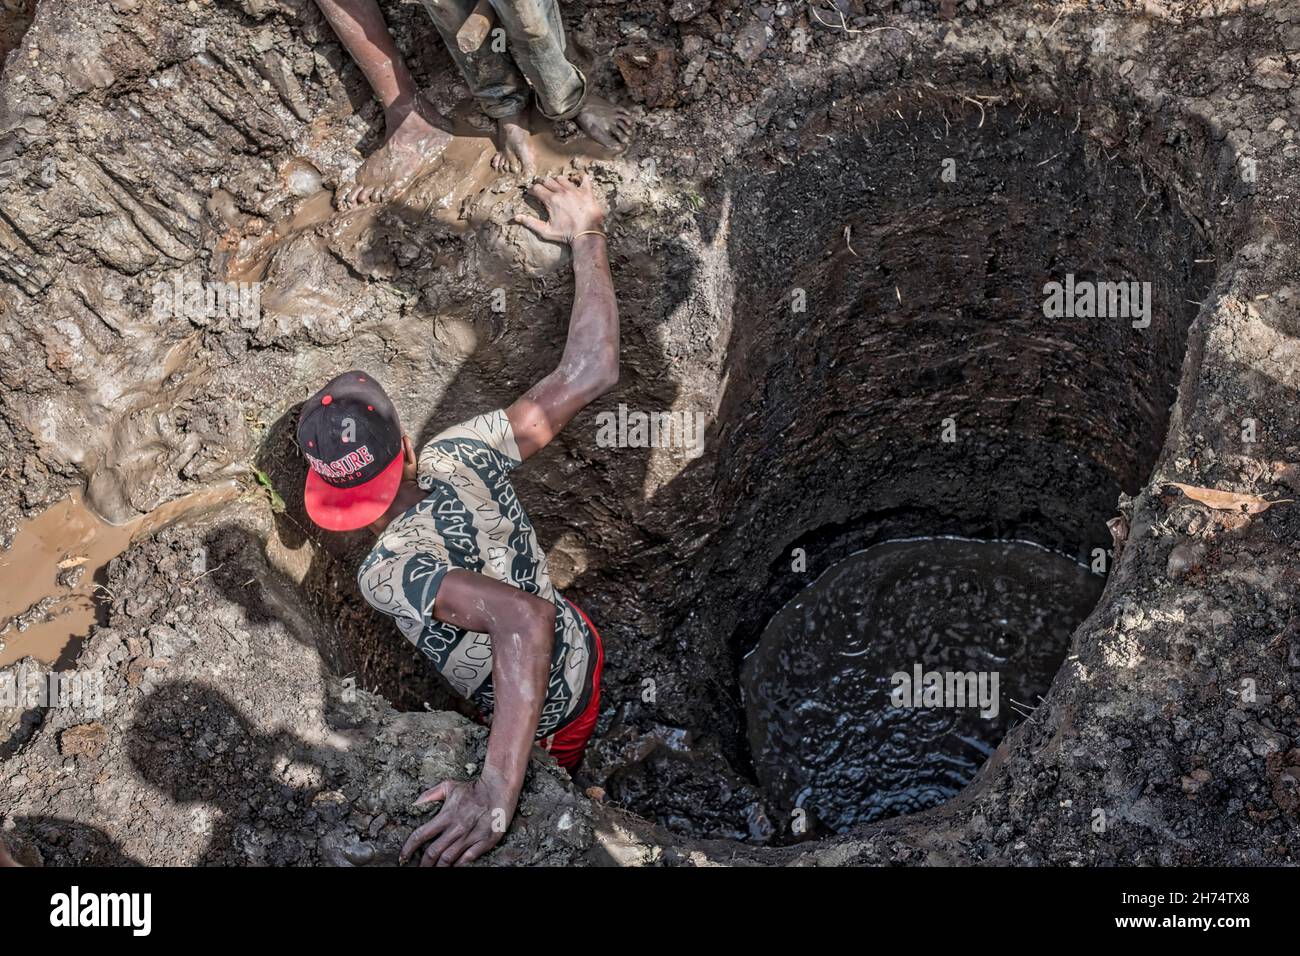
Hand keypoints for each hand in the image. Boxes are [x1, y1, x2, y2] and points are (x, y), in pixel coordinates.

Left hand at [400, 776, 517, 866]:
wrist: (499, 787)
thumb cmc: (473, 788)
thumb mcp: (449, 786)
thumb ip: (430, 795)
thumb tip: (415, 803)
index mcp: (446, 816)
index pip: (421, 835)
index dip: (409, 848)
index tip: (403, 857)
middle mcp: (456, 828)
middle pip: (433, 852)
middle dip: (423, 864)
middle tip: (420, 868)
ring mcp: (471, 836)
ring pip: (449, 858)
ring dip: (439, 867)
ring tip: (435, 869)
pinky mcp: (485, 840)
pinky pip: (468, 858)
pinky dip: (459, 864)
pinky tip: (454, 866)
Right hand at [513, 173, 605, 243]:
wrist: (587, 235)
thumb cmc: (566, 235)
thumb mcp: (546, 231)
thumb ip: (530, 223)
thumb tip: (516, 217)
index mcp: (551, 200)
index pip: (536, 188)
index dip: (532, 191)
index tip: (531, 194)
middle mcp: (562, 192)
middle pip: (548, 181)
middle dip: (543, 184)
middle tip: (543, 191)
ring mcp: (575, 190)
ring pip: (562, 178)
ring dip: (557, 181)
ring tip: (557, 187)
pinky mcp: (587, 192)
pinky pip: (583, 178)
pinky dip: (579, 178)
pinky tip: (576, 182)